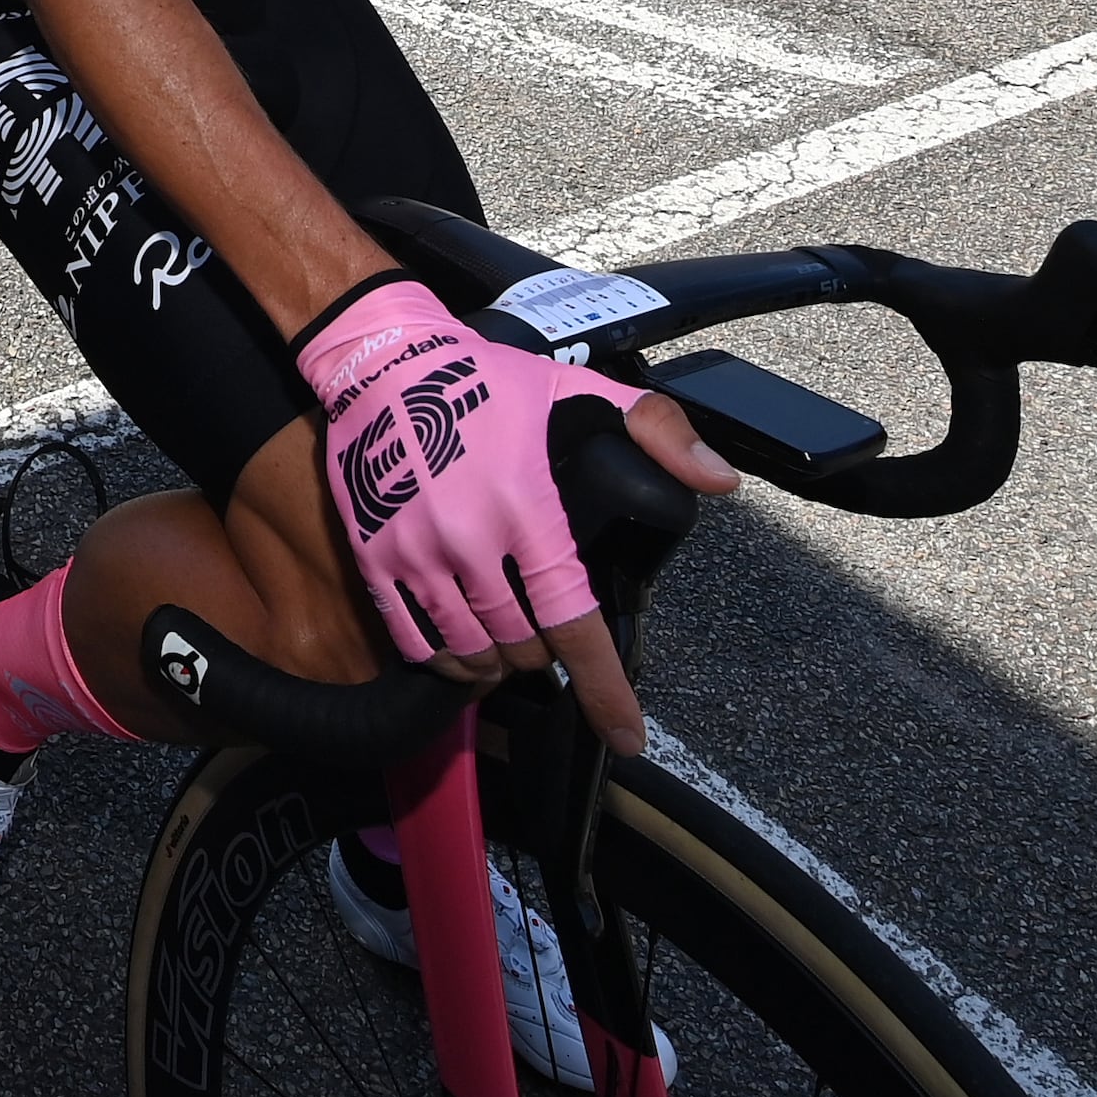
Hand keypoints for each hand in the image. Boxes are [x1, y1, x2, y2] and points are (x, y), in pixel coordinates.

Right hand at [296, 277, 734, 752]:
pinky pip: (414, 641)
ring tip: (509, 642)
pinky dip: (445, 659)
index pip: (574, 621)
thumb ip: (660, 432)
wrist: (384, 361)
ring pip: (471, 653)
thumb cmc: (487, 381)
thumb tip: (721, 480)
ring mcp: (416, 554)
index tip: (626, 736)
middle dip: (545, 652)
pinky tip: (461, 648)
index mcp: (528, 510)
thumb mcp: (581, 390)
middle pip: (523, 647)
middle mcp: (470, 541)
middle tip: (548, 627)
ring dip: (499, 663)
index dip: (604, 689)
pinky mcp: (375, 558)